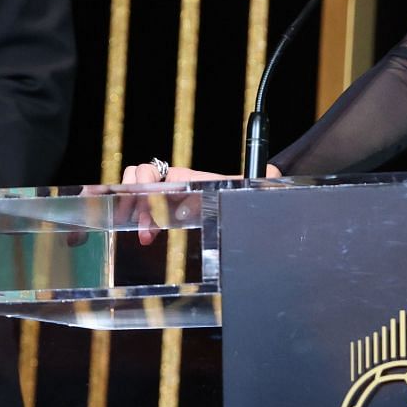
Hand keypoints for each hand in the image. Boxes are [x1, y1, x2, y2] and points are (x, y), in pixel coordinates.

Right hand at [116, 161, 279, 244]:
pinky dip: (141, 220)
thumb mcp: (251, 186)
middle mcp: (178, 185)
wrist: (252, 202)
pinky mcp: (173, 214)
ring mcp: (173, 200)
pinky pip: (148, 212)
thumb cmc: (250, 191)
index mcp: (191, 176)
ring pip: (140, 195)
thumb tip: (272, 172)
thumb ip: (263, 178)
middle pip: (140, 178)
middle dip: (134, 197)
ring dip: (135, 210)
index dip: (145, 179)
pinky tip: (148, 237)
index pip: (158, 170)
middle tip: (143, 225)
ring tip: (146, 234)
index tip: (144, 195)